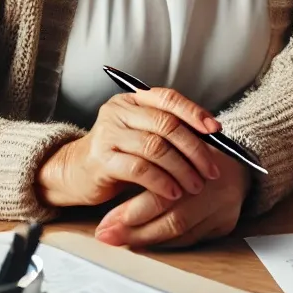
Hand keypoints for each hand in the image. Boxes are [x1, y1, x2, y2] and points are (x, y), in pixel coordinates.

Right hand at [36, 87, 223, 208]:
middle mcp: (119, 111)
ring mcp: (108, 134)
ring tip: (195, 184)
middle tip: (212, 169)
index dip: (195, 113)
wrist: (75, 173)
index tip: (216, 131)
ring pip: (156, 147)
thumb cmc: (119, 153)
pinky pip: (139, 169)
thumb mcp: (144, 134)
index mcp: (133, 100)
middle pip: (167, 125)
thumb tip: (213, 135)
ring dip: (181, 169)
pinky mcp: (101, 159)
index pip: (169, 98)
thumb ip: (170, 130)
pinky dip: (161, 181)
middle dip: (194, 148)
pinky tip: (173, 193)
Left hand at [93, 148, 250, 247]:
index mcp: (206, 165)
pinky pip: (191, 239)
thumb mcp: (176, 147)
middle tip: (107, 238)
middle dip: (134, 232)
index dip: (132, 213)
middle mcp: (220, 191)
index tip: (105, 223)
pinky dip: (165, 242)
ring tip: (120, 241)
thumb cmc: (199, 150)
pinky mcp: (226, 224)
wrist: (240, 158)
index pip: (165, 196)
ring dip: (147, 240)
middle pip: (174, 220)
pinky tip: (145, 240)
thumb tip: (114, 190)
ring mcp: (225, 210)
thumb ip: (151, 164)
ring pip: (181, 235)